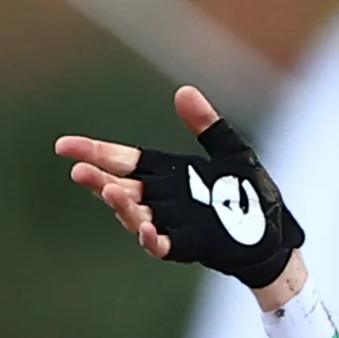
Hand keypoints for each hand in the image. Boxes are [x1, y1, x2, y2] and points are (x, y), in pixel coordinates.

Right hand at [57, 88, 308, 301]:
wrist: (273, 235)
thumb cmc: (251, 193)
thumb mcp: (231, 151)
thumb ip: (207, 125)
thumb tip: (184, 91)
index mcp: (165, 173)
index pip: (122, 160)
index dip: (94, 153)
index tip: (65, 146)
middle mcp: (161, 199)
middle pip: (121, 187)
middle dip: (99, 180)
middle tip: (79, 171)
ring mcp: (172, 224)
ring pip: (135, 216)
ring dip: (120, 206)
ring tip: (110, 192)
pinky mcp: (188, 246)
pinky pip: (163, 245)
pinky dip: (152, 239)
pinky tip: (146, 230)